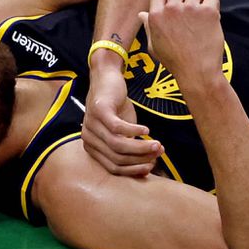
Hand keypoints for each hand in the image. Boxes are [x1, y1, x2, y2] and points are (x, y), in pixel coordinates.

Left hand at [80, 60, 161, 177]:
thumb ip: (131, 147)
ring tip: (157, 144)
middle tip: (159, 152)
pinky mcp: (98, 111)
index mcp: (92, 148)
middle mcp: (88, 139)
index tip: (152, 166)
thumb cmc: (117, 107)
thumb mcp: (124, 131)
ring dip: (141, 147)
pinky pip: (117, 128)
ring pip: (118, 145)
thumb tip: (148, 166)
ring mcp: (91, 125)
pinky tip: (147, 129)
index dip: (134, 170)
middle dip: (141, 158)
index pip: (113, 167)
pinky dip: (134, 130)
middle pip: (116, 158)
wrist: (107, 79)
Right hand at [142, 0, 227, 89]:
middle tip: (189, 15)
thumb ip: (148, 27)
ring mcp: (191, 9)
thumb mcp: (154, 46)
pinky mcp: (208, 12)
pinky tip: (211, 17)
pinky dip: (213, 5)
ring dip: (198, 1)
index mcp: (156, 16)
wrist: (197, 71)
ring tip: (201, 16)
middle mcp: (172, 9)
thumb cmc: (175, 62)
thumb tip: (142, 14)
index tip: (174, 13)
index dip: (167, 3)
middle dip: (183, 0)